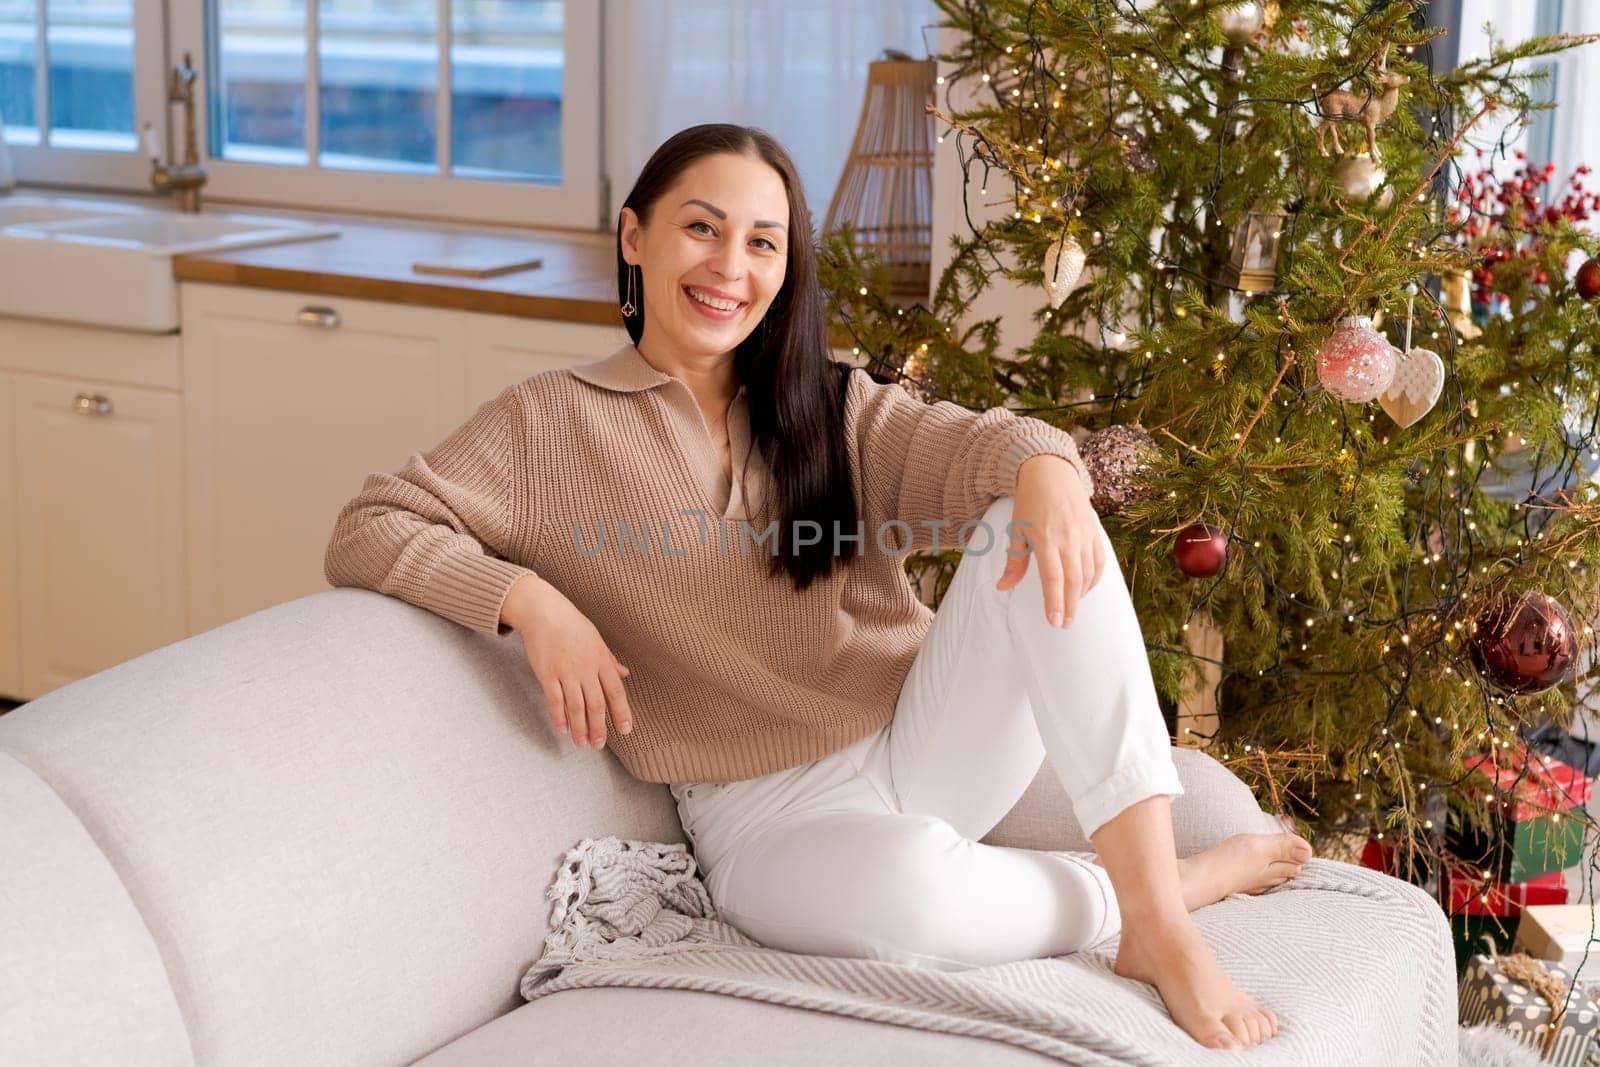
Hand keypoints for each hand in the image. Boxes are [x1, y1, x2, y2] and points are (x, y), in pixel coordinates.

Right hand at [501, 574, 632, 750]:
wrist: (544, 611)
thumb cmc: (571, 624)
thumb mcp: (596, 640)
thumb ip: (610, 660)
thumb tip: (625, 673)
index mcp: (601, 660)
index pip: (616, 691)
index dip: (622, 712)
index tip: (625, 730)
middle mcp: (586, 668)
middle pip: (596, 704)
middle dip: (598, 728)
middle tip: (598, 745)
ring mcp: (566, 672)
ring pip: (576, 707)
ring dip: (580, 728)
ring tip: (581, 743)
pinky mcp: (547, 674)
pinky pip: (555, 701)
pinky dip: (559, 717)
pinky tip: (562, 729)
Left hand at [995, 456, 1104, 629]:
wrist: (1051, 472)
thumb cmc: (1029, 502)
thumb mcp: (1016, 530)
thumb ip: (1014, 561)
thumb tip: (1002, 587)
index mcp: (1045, 538)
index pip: (1052, 578)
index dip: (1054, 602)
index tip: (1054, 622)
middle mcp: (1068, 538)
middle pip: (1073, 581)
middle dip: (1070, 606)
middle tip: (1064, 625)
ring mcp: (1084, 535)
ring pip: (1087, 573)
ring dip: (1081, 595)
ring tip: (1071, 610)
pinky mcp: (1094, 532)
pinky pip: (1098, 562)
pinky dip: (1093, 579)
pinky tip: (1085, 589)